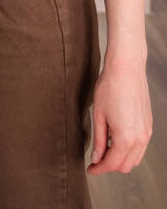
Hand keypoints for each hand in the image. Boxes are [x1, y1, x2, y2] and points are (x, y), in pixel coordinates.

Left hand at [87, 60, 152, 174]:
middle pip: (125, 166)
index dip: (99, 169)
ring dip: (120, 159)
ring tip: (105, 147)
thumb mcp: (99, 115)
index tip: (90, 169)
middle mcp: (140, 139)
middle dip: (109, 165)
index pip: (111, 164)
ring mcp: (147, 133)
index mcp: (125, 138)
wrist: (126, 68)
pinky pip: (140, 148)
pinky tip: (116, 138)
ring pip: (135, 159)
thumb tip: (97, 158)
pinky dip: (129, 150)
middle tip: (95, 158)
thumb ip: (99, 140)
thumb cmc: (109, 87)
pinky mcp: (149, 126)